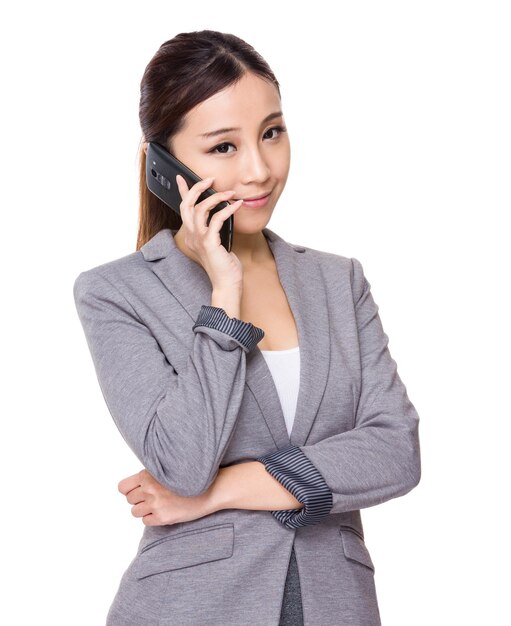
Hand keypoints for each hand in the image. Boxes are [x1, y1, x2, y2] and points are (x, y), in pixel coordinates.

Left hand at [117, 469, 215, 525]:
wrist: (210, 489)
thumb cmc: (189, 478)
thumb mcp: (167, 470)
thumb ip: (149, 476)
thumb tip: (134, 486)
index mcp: (148, 475)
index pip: (123, 487)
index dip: (129, 490)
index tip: (137, 490)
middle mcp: (150, 489)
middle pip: (130, 500)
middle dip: (139, 499)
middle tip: (153, 497)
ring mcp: (155, 504)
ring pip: (135, 512)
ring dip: (144, 509)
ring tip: (159, 504)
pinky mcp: (162, 518)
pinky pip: (146, 521)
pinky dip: (152, 518)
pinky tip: (164, 510)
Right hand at [175, 174, 243, 290]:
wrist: (226, 283)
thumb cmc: (224, 265)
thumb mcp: (218, 242)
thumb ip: (215, 228)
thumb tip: (222, 211)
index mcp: (191, 235)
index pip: (183, 208)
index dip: (183, 191)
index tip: (182, 178)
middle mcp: (191, 236)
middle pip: (187, 205)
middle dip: (197, 188)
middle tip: (210, 179)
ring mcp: (198, 240)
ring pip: (200, 209)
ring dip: (217, 197)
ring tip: (230, 193)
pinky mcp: (209, 243)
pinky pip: (217, 219)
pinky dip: (228, 209)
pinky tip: (237, 205)